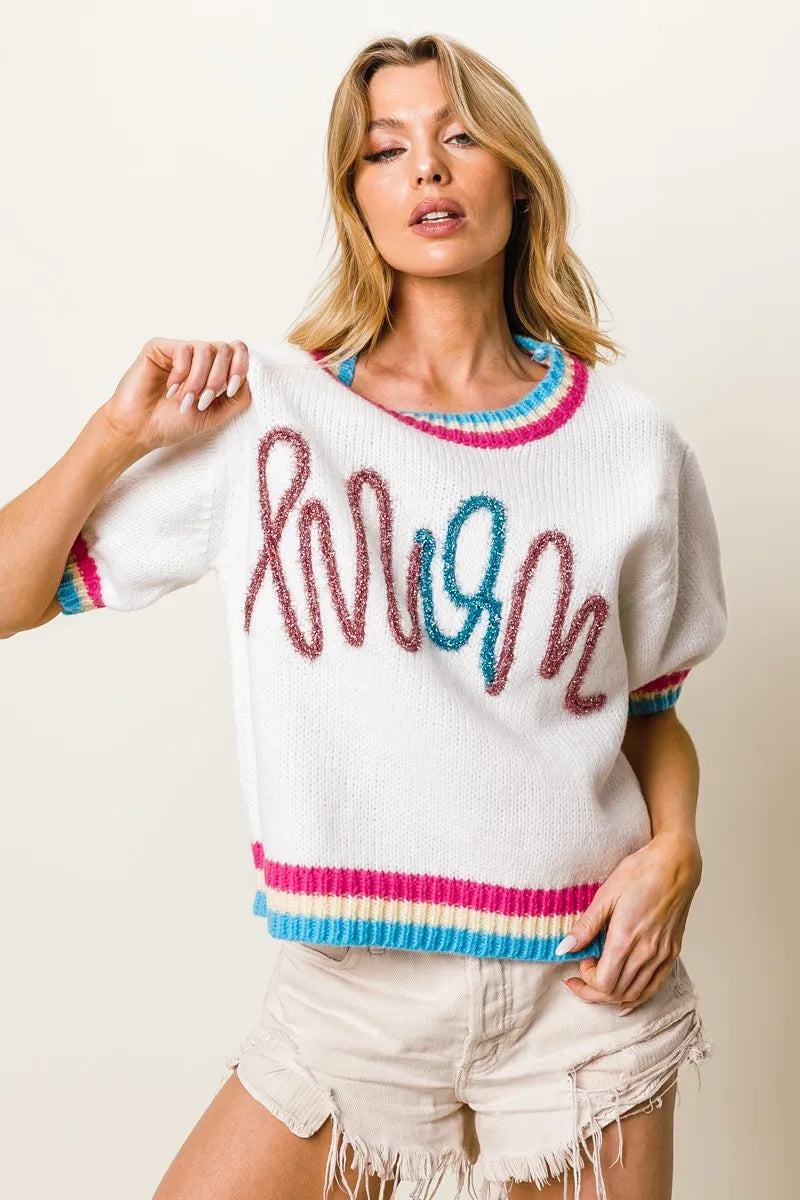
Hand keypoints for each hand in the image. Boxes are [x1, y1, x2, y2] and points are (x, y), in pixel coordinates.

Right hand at [100, 338, 251, 455]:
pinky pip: (184, 349)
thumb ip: (237, 399)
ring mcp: (179, 351)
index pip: (237, 352)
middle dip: (218, 379)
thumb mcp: (214, 415)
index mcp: (213, 370)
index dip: (240, 367)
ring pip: (207, 349)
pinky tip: (170, 390)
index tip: (230, 391)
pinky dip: (182, 373)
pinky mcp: (159, 347)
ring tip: (186, 400)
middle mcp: (198, 358)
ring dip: (199, 380)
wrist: (140, 430)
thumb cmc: (173, 423)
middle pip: (225, 349)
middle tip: (203, 401)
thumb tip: (249, 378)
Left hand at [558, 831, 702, 1013]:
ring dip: (612, 996)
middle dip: (593, 992)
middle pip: (617, 993)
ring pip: (635, 993)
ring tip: (597, 985)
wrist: (676, 864)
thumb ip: (585, 926)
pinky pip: (655, 986)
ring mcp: (662, 955)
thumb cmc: (641, 872)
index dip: (586, 979)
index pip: (604, 982)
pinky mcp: (672, 952)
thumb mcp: (606, 894)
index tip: (580, 961)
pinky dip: (638, 996)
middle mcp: (646, 952)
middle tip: (578, 980)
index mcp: (626, 938)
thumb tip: (563, 948)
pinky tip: (626, 999)